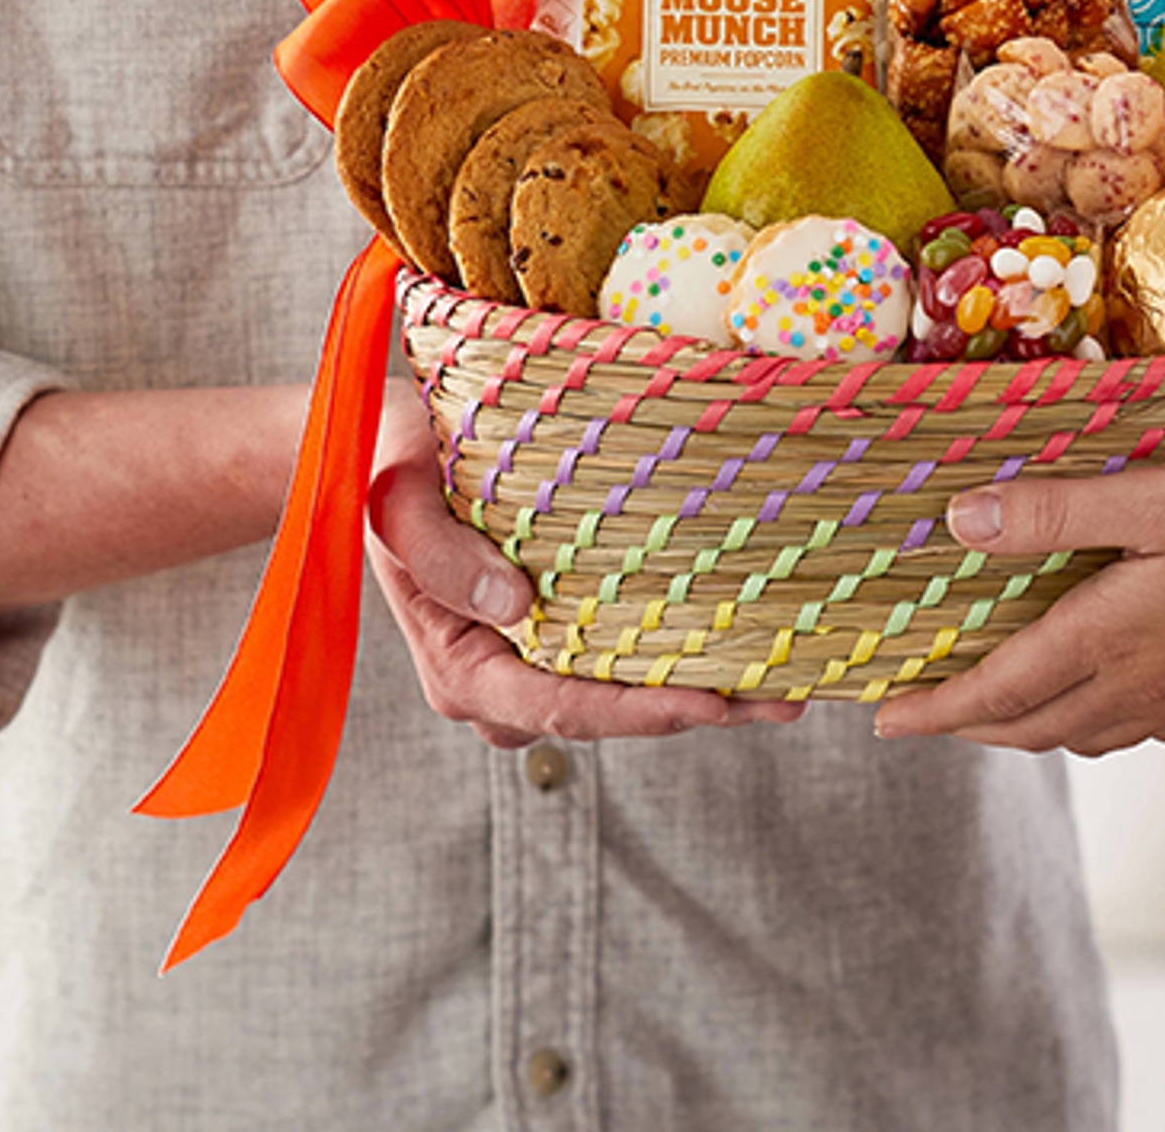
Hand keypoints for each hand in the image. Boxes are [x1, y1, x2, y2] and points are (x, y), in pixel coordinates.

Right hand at [364, 376, 801, 748]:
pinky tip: (743, 643)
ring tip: (788, 681)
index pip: (559, 707)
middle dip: (697, 710)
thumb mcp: (398, 496)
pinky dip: (678, 655)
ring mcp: (527, 664)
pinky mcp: (553, 635)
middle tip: (786, 700)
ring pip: (622, 696)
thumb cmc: (384, 464)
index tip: (713, 704)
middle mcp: (497, 684)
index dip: (640, 712)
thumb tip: (516, 605)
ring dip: (701, 689)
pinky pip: (620, 660)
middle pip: (608, 715)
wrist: (377, 449)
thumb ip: (439, 553)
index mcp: (458, 667)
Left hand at [871, 451, 1164, 753]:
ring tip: (1001, 709)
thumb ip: (1055, 511)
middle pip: (1032, 727)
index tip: (885, 720)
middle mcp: (1137, 690)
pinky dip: (1093, 723)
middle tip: (927, 717)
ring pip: (1084, 736)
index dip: (936, 710)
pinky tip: (1100, 700)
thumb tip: (961, 522)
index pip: (998, 692)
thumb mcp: (1151, 496)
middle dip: (971, 726)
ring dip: (1030, 728)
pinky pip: (1137, 732)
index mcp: (1106, 640)